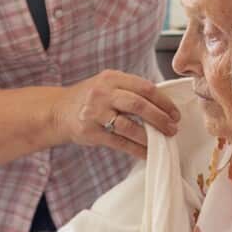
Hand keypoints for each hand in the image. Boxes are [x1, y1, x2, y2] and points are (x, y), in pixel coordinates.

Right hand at [51, 70, 180, 159]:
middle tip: (173, 128)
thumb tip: (162, 104)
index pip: (145, 87)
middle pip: (139, 104)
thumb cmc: (88, 98)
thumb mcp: (106, 84)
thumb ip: (130, 89)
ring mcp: (95, 113)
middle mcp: (103, 93)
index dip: (164, 102)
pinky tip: (147, 153)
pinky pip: (120, 142)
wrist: (57, 111)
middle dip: (160, 118)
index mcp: (111, 78)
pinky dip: (137, 149)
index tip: (175, 113)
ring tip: (162, 140)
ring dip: (150, 135)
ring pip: (130, 126)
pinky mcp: (92, 132)